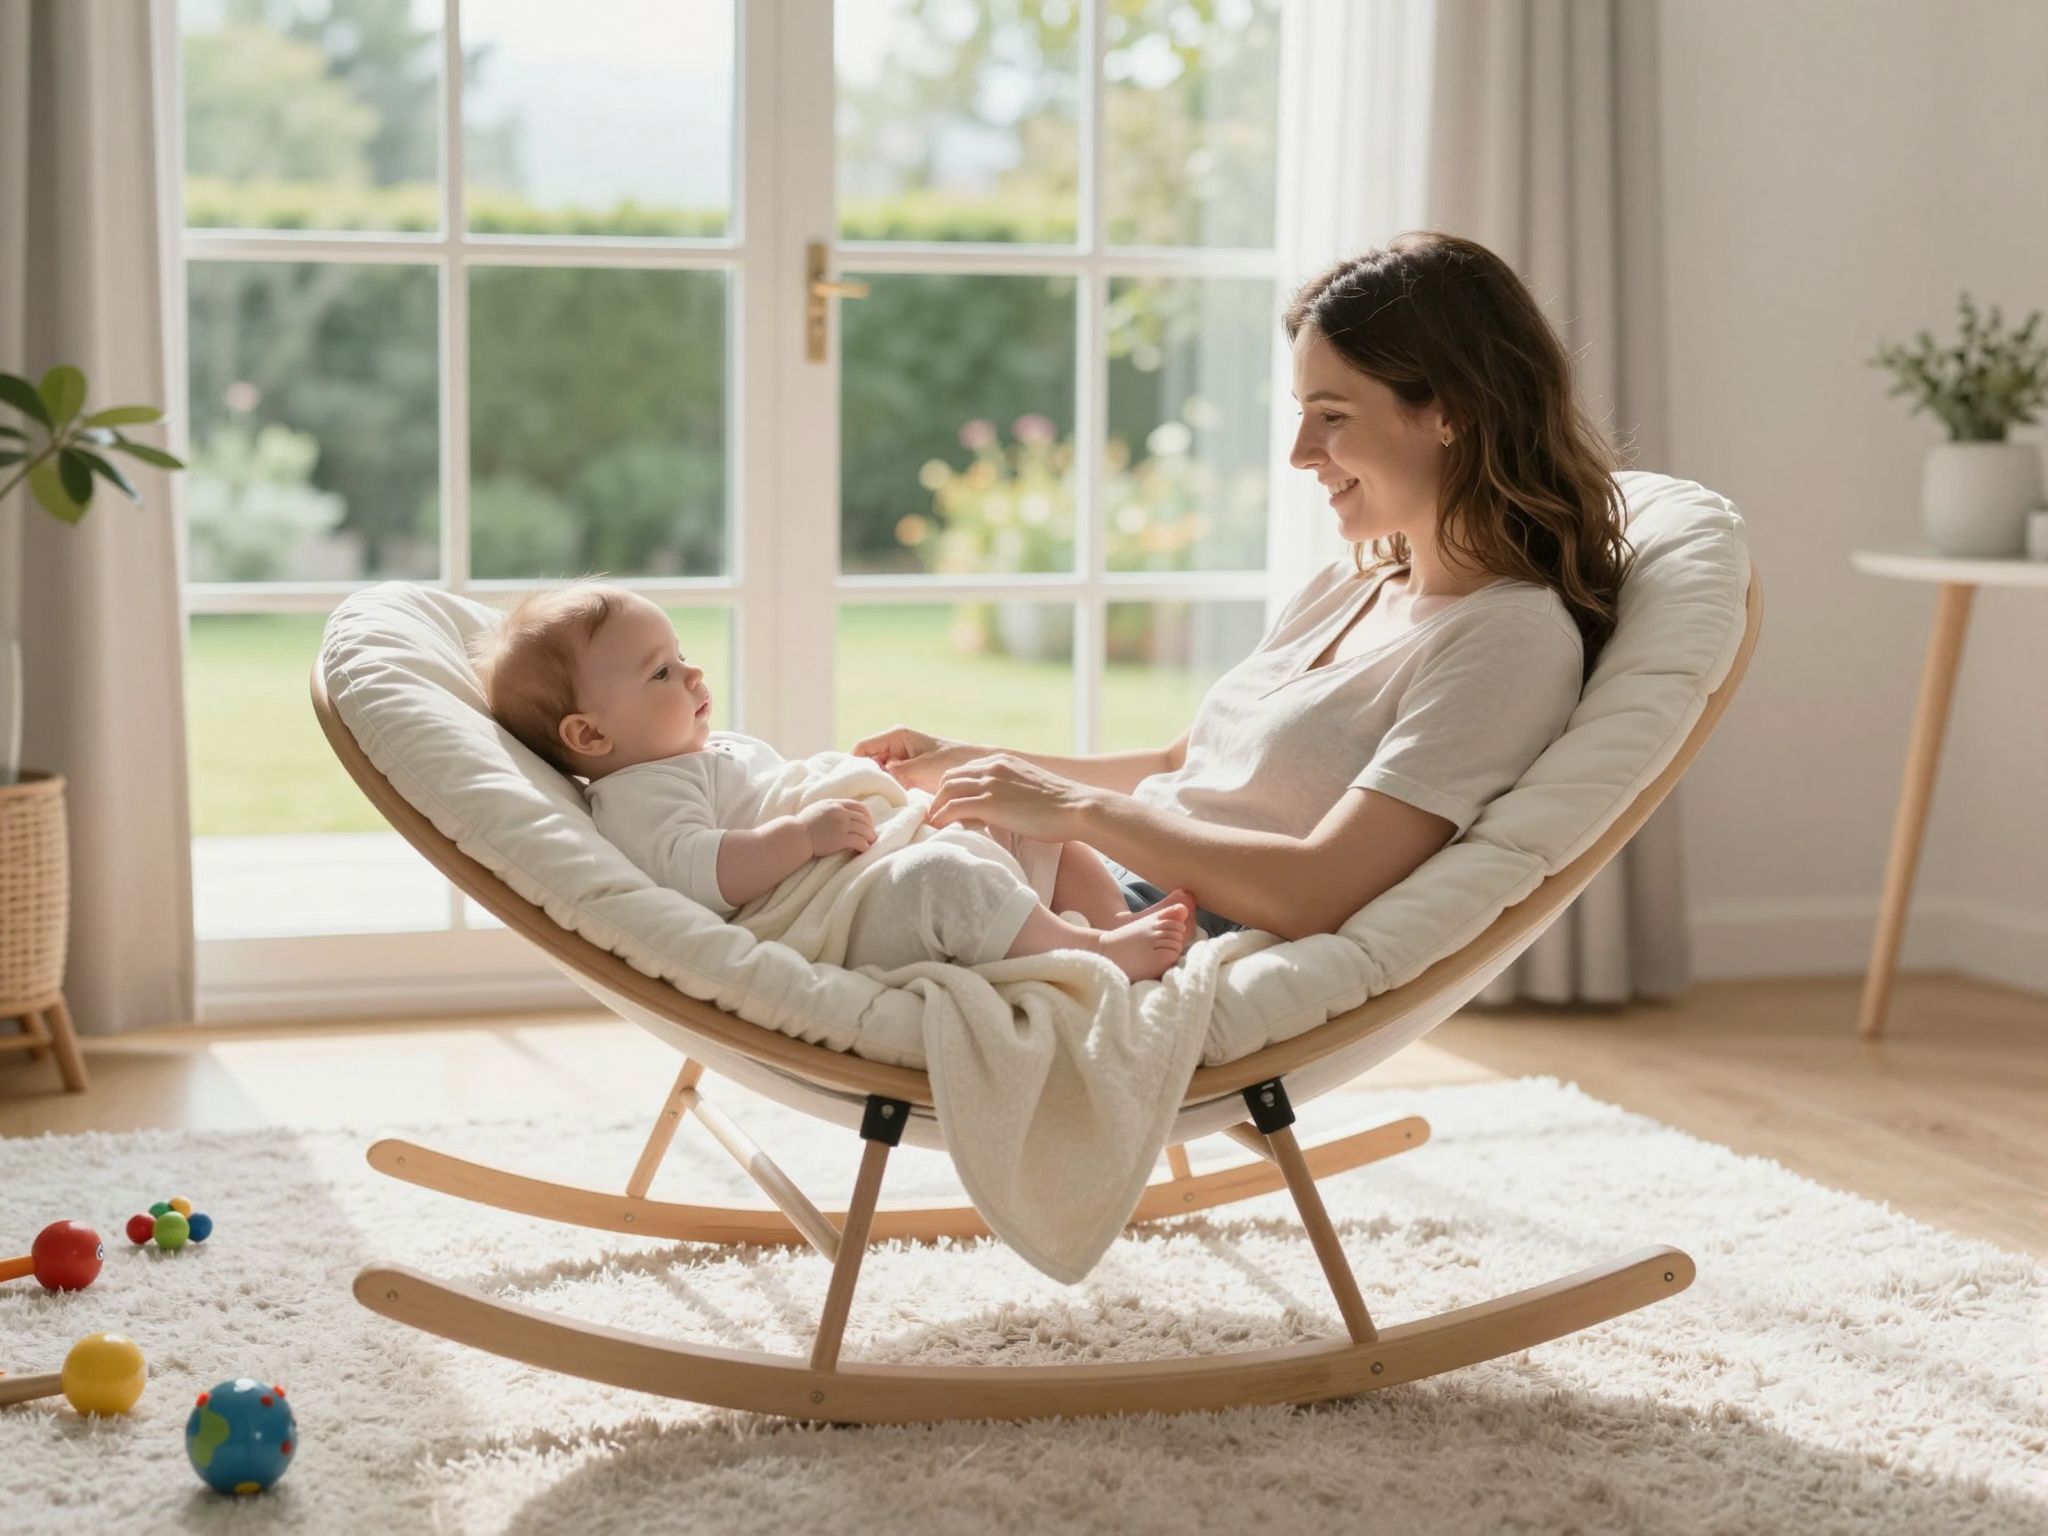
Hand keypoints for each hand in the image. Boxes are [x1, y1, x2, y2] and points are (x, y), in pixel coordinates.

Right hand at [796, 798, 875, 856]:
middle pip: (863, 819)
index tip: (868, 823)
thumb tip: (841, 811)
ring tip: (870, 843)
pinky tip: (864, 850)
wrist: (796, 835)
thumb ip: (831, 807)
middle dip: (870, 827)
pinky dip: (864, 846)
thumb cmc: (803, 824)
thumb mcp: (818, 808)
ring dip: (870, 837)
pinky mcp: (840, 839)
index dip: (867, 816)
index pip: (859, 807)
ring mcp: (841, 825)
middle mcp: (840, 812)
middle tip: (871, 835)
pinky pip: (859, 841)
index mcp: (835, 804)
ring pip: (864, 830)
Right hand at [850, 723, 982, 791]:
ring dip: (874, 787)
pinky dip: (885, 792)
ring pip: (875, 774)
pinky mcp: (906, 776)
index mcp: (896, 736)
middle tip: (857, 799)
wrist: (976, 772)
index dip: (852, 765)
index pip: (861, 748)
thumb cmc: (954, 762)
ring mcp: (899, 761)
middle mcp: (894, 746)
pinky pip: (888, 783)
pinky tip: (883, 805)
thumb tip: (875, 780)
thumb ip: (897, 772)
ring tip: (868, 804)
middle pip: (865, 762)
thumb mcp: (922, 768)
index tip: (847, 785)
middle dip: (862, 778)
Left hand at [926, 754, 1091, 841]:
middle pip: (951, 777)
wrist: (1077, 808)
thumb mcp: (1032, 788)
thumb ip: (1014, 790)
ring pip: (947, 790)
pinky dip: (941, 817)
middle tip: (936, 814)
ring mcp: (990, 783)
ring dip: (937, 807)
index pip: (965, 769)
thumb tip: (1008, 808)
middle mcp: (993, 767)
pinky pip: (953, 808)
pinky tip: (939, 828)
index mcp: (1003, 761)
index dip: (953, 786)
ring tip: (934, 823)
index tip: (948, 802)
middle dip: (940, 795)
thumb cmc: (1062, 806)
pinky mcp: (990, 803)